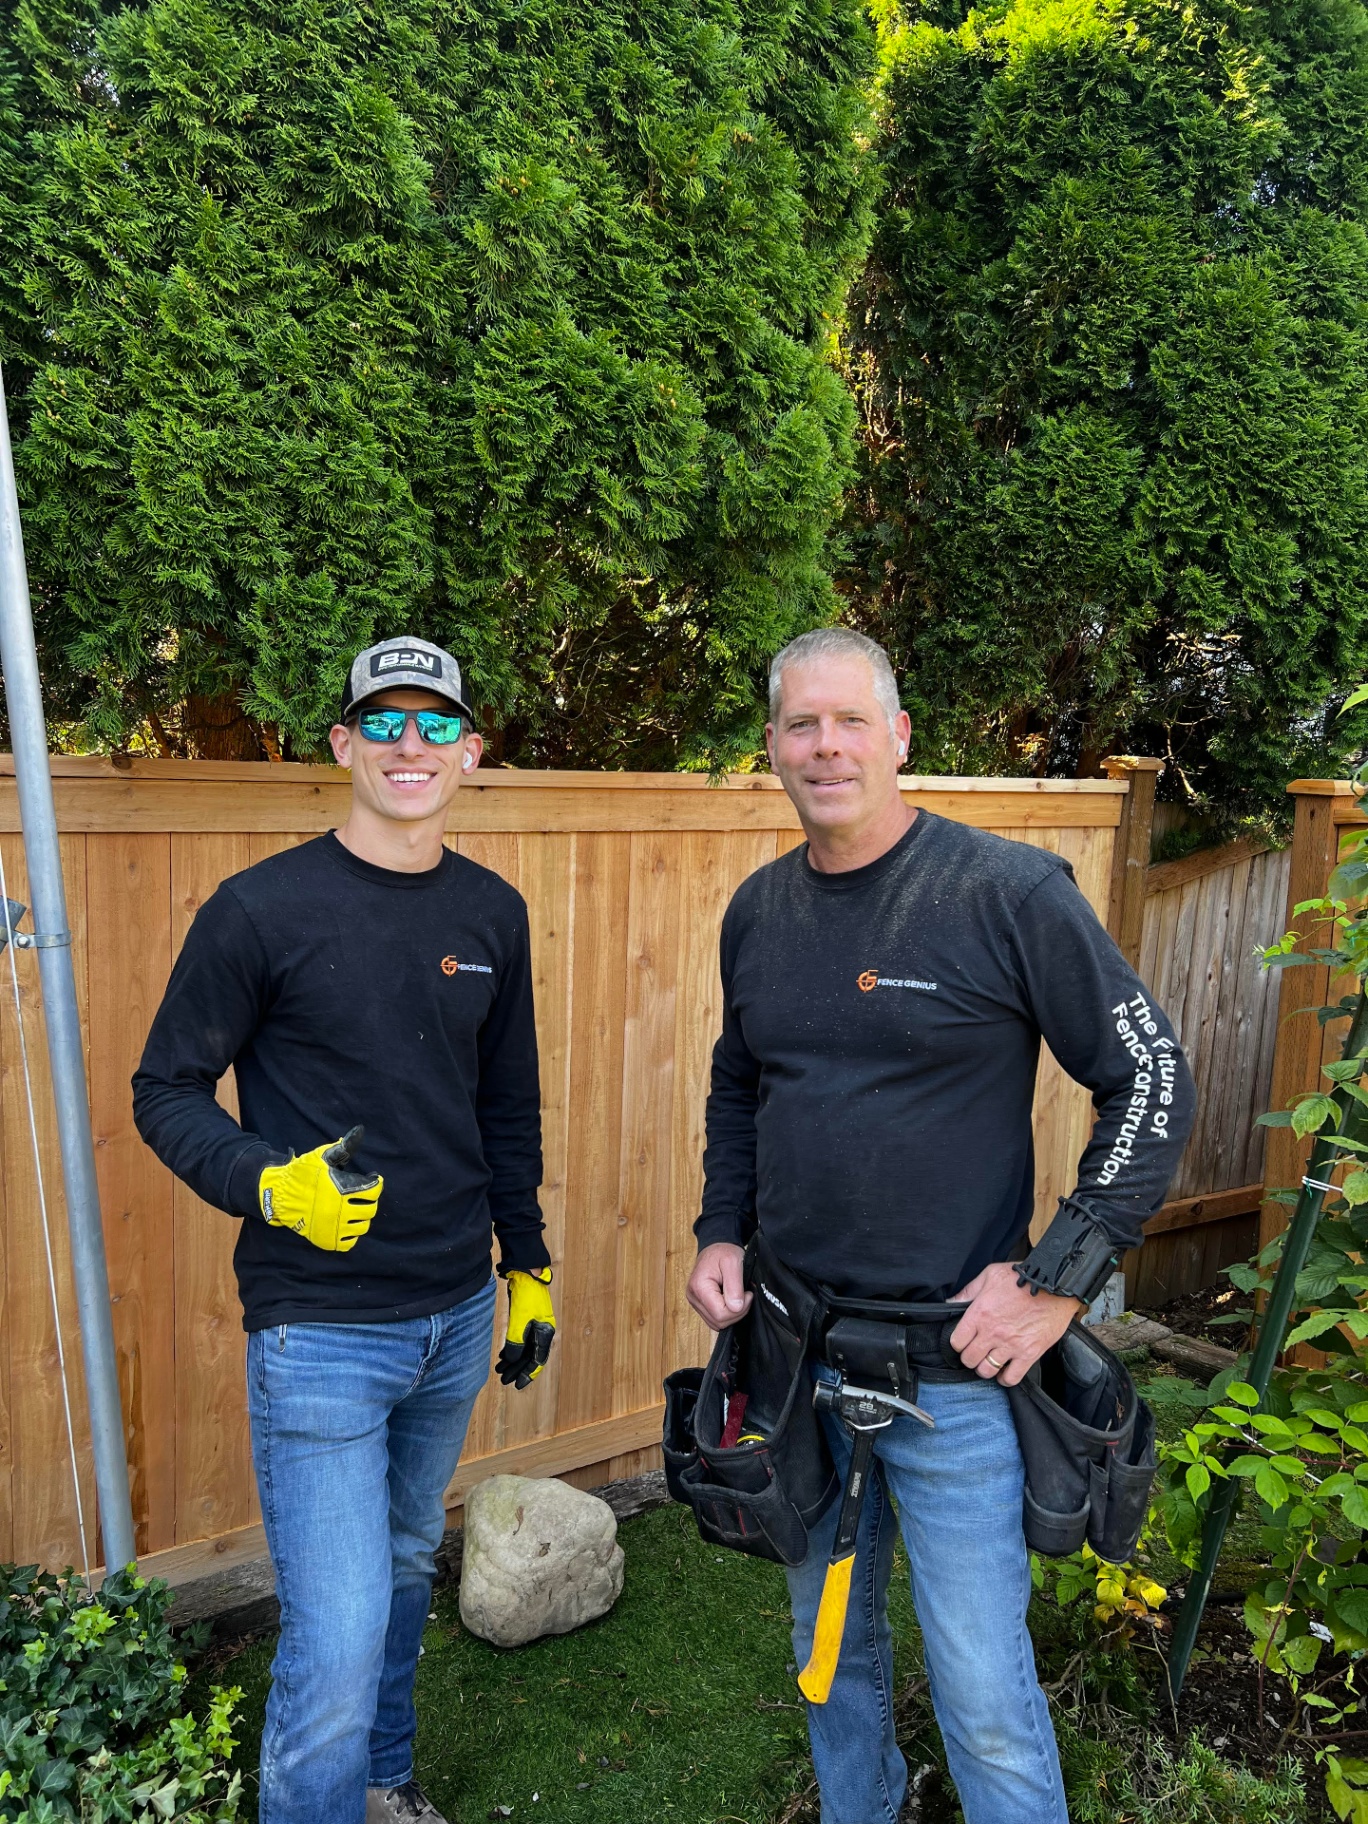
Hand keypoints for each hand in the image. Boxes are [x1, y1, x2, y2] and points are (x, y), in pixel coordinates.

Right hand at [258, 1126, 381, 1251]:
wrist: (278, 1194)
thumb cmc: (302, 1173)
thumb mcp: (322, 1156)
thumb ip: (344, 1146)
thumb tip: (360, 1130)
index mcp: (342, 1189)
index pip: (373, 1190)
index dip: (375, 1182)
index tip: (371, 1178)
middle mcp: (340, 1210)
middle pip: (370, 1209)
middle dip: (369, 1200)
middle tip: (362, 1194)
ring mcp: (333, 1227)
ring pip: (362, 1227)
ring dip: (362, 1217)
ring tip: (354, 1208)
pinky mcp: (326, 1240)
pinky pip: (349, 1243)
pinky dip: (351, 1234)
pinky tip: (346, 1223)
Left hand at [497, 1268, 555, 1389]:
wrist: (526, 1273)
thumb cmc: (526, 1296)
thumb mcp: (519, 1321)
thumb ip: (515, 1342)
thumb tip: (511, 1359)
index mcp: (545, 1333)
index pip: (537, 1360)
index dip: (528, 1374)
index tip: (517, 1385)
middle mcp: (541, 1332)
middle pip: (530, 1357)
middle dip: (517, 1369)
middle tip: (504, 1380)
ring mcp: (534, 1325)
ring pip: (523, 1349)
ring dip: (512, 1360)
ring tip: (499, 1369)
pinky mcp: (526, 1319)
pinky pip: (519, 1340)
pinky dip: (511, 1349)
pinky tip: (501, 1355)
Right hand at [686, 1242, 751, 1331]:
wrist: (716, 1247)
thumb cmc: (724, 1252)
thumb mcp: (733, 1262)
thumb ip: (734, 1286)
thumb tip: (736, 1307)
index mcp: (699, 1287)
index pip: (720, 1314)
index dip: (739, 1309)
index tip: (748, 1293)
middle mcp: (693, 1297)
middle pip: (718, 1321)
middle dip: (737, 1312)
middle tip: (746, 1295)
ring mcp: (695, 1302)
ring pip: (717, 1323)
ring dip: (732, 1314)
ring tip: (739, 1296)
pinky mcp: (700, 1305)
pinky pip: (715, 1319)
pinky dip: (727, 1314)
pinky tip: (732, 1300)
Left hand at [949, 1261, 1082, 1386]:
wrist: (1055, 1285)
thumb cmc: (1023, 1278)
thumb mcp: (990, 1275)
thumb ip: (968, 1291)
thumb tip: (951, 1303)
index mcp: (980, 1313)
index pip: (956, 1341)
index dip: (958, 1343)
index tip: (963, 1341)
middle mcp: (993, 1332)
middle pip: (969, 1359)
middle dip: (969, 1357)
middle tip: (976, 1352)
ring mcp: (1011, 1345)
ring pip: (987, 1370)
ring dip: (985, 1368)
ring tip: (989, 1360)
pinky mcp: (1029, 1353)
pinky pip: (1011, 1378)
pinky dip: (1005, 1378)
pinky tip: (1005, 1371)